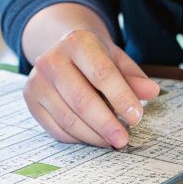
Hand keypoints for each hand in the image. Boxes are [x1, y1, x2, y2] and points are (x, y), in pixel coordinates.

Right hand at [23, 29, 160, 147]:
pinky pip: (56, 128)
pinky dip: (78, 138)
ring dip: (93, 135)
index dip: (120, 97)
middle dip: (106, 124)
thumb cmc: (94, 58)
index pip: (101, 74)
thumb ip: (134, 77)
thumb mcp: (116, 59)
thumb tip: (151, 92)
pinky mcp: (31, 100)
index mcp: (77, 42)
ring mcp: (37, 81)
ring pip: (68, 118)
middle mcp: (52, 59)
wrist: (60, 51)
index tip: (136, 117)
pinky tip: (93, 137)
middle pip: (81, 100)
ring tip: (111, 141)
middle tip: (123, 140)